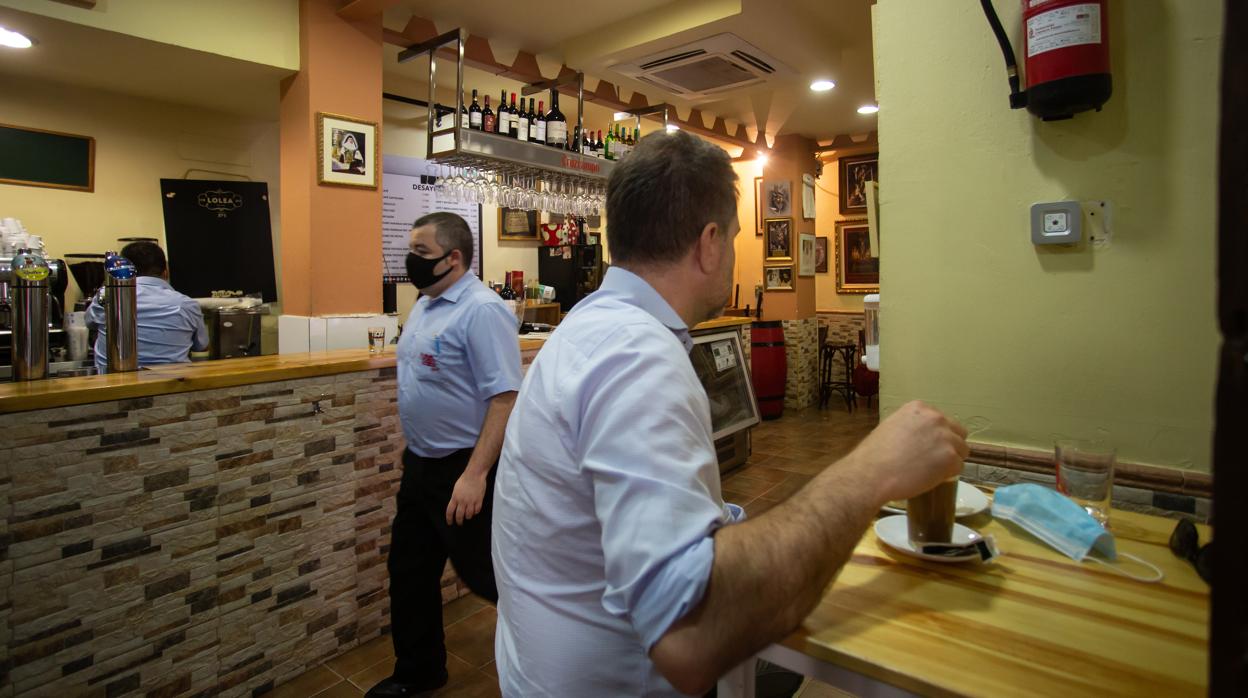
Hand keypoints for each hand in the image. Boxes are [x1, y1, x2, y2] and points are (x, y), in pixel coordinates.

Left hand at [446, 471, 487, 525]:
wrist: (474, 475)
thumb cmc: (464, 480)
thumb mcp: (456, 489)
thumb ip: (455, 498)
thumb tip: (456, 505)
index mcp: (455, 498)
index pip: (450, 511)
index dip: (449, 519)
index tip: (450, 523)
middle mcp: (462, 501)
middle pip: (459, 515)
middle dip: (459, 521)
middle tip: (460, 523)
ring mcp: (471, 501)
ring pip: (469, 514)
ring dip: (468, 516)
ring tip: (468, 516)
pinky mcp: (479, 500)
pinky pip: (477, 510)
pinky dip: (475, 512)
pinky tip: (475, 511)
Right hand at [844, 400, 967, 505]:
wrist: (872, 474)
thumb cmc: (875, 456)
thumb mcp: (891, 427)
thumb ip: (911, 427)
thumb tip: (922, 438)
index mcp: (919, 408)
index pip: (942, 421)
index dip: (936, 436)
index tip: (927, 447)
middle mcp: (935, 418)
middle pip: (958, 433)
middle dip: (949, 446)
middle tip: (932, 460)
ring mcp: (945, 437)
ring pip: (961, 451)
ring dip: (950, 461)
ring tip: (930, 471)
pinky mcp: (951, 457)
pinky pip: (959, 467)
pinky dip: (948, 474)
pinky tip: (931, 478)